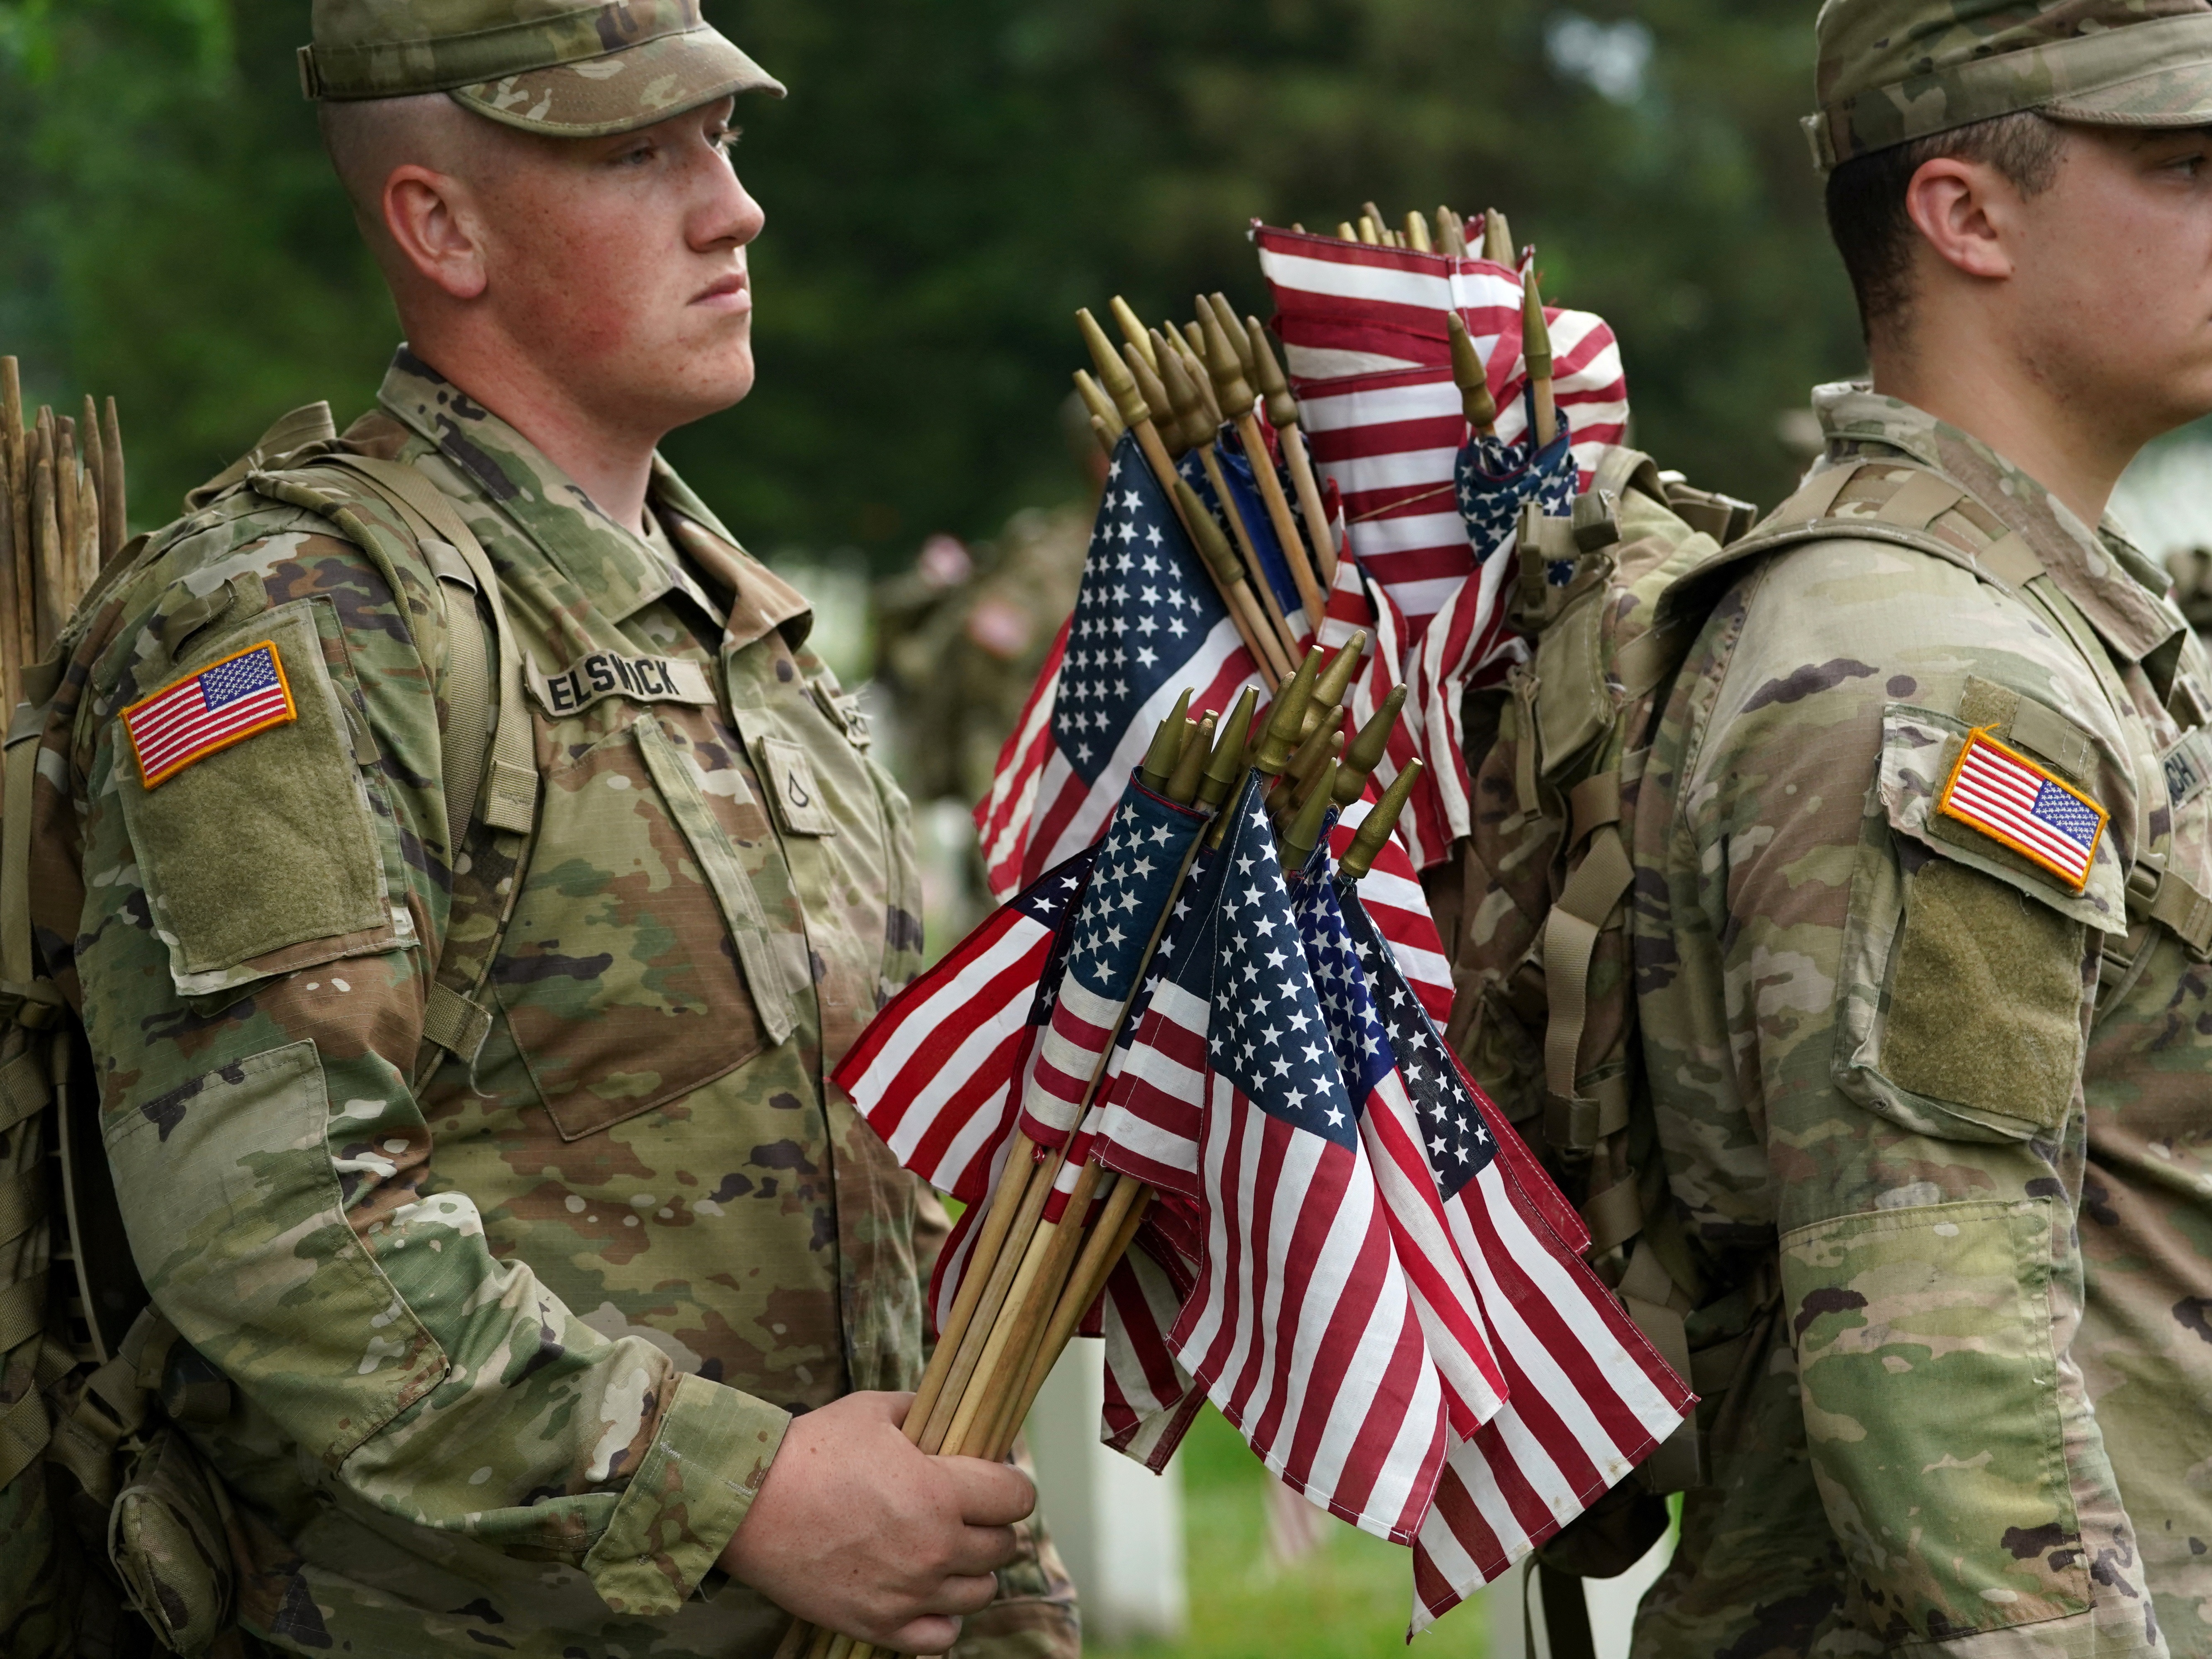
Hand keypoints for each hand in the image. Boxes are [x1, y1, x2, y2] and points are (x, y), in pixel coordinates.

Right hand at [719, 1390, 1035, 1651]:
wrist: (750, 1503)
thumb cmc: (811, 1451)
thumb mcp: (874, 1411)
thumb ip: (924, 1412)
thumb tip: (956, 1414)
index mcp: (941, 1491)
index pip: (1017, 1498)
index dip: (1011, 1484)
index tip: (996, 1479)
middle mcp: (935, 1548)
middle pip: (1004, 1546)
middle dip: (992, 1525)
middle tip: (968, 1511)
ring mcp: (909, 1594)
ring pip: (980, 1593)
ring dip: (972, 1570)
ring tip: (947, 1551)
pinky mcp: (879, 1625)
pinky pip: (941, 1638)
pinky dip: (942, 1619)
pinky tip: (928, 1594)